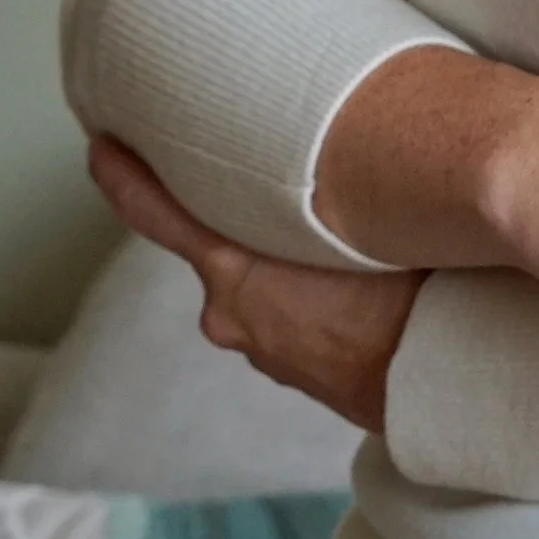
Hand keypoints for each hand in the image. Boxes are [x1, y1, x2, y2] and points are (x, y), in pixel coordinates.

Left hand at [88, 134, 419, 433]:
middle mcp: (234, 314)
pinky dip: (311, 291)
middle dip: (251, 210)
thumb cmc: (412, 297)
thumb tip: (346, 143)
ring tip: (347, 227)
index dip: (122, 177)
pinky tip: (362, 279)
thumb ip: (334, 187)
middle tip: (290, 169)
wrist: (439, 394)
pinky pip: (290, 311)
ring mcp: (264, 348)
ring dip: (289, 256)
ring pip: (262, 280)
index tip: (100, 145)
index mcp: (238, 273)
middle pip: (223, 244)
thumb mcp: (369, 221)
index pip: (157, 216)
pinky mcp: (296, 370)